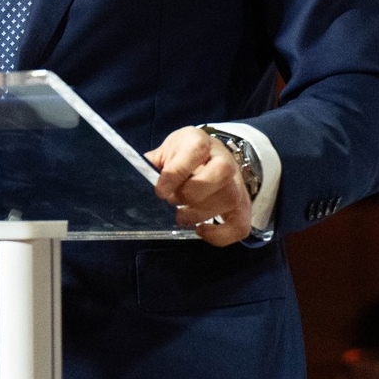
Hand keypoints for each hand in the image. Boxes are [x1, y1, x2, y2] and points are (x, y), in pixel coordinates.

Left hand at [145, 126, 253, 247]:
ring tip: (181, 215)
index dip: (176, 173)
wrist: (213, 157)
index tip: (160, 191)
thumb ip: (153, 164)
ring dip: (199, 214)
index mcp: (200, 142)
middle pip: (219, 174)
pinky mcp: (242, 207)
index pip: (195, 151)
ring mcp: (237, 184)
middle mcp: (224, 160)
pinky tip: (201, 230)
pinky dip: (220, 236)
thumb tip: (136, 178)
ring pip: (228, 200)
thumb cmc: (184, 156)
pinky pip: (240, 226)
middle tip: (172, 201)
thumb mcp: (167, 151)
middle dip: (190, 194)